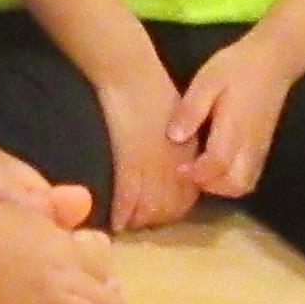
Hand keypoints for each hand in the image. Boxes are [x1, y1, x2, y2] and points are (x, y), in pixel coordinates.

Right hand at [95, 67, 200, 231]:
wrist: (133, 77)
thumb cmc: (153, 91)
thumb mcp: (179, 119)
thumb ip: (179, 145)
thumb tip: (173, 164)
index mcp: (188, 154)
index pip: (186, 195)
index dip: (173, 210)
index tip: (159, 214)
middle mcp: (175, 165)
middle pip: (170, 207)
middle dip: (155, 220)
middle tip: (139, 225)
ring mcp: (153, 166)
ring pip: (149, 208)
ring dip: (138, 220)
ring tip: (126, 226)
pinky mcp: (131, 163)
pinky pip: (128, 198)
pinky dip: (122, 213)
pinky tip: (115, 223)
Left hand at [167, 33, 299, 203]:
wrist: (274, 60)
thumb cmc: (237, 67)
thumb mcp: (207, 81)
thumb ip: (192, 109)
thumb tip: (175, 137)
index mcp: (235, 128)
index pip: (217, 165)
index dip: (196, 173)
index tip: (178, 169)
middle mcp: (251, 144)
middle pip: (236, 184)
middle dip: (211, 186)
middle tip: (190, 171)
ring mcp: (260, 148)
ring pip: (246, 184)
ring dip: (222, 186)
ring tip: (202, 170)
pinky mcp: (263, 147)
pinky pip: (251, 176)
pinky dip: (233, 180)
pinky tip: (217, 166)